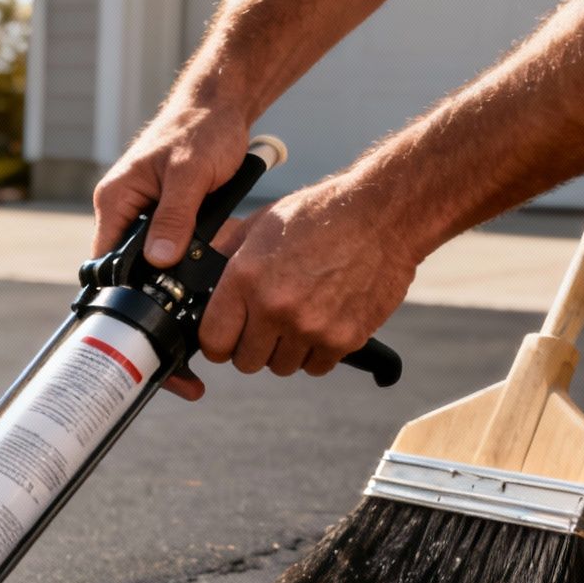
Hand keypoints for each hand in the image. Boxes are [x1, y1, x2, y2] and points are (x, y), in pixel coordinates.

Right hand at [90, 101, 252, 401]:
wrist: (221, 105)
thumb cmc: (201, 129)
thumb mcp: (189, 172)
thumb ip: (174, 216)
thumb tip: (158, 260)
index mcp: (115, 204)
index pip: (103, 266)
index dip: (116, 304)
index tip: (133, 338)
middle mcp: (124, 216)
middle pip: (126, 280)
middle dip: (147, 320)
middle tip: (175, 362)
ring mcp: (146, 221)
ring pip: (150, 275)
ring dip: (170, 303)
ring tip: (193, 345)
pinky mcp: (169, 222)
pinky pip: (170, 261)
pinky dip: (185, 282)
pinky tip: (205, 306)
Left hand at [200, 176, 415, 378]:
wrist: (383, 216)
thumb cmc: (321, 215)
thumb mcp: (261, 224)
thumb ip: (227, 254)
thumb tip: (201, 274)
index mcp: (246, 279)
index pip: (213, 342)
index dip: (217, 342)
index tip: (226, 337)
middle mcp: (276, 308)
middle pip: (246, 362)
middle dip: (251, 347)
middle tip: (265, 325)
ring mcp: (311, 327)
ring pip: (281, 366)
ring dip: (285, 350)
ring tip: (297, 318)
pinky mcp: (344, 338)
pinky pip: (317, 366)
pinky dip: (316, 352)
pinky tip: (322, 323)